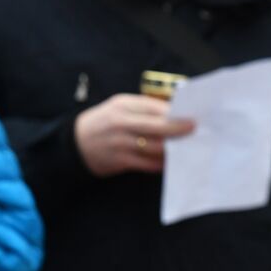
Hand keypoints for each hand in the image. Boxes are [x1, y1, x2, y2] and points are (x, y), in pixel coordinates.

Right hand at [74, 93, 194, 176]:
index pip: (154, 107)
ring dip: (172, 149)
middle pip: (157, 127)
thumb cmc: (104, 122)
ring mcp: (120, 143)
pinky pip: (147, 164)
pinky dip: (160, 164)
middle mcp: (121, 123)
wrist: (76, 143)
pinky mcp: (120, 161)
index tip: (191, 115)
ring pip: (154, 147)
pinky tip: (170, 163)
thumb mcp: (119, 107)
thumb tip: (173, 113)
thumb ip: (143, 108)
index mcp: (123, 106)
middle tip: (195, 130)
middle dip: (178, 130)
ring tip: (187, 148)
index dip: (174, 112)